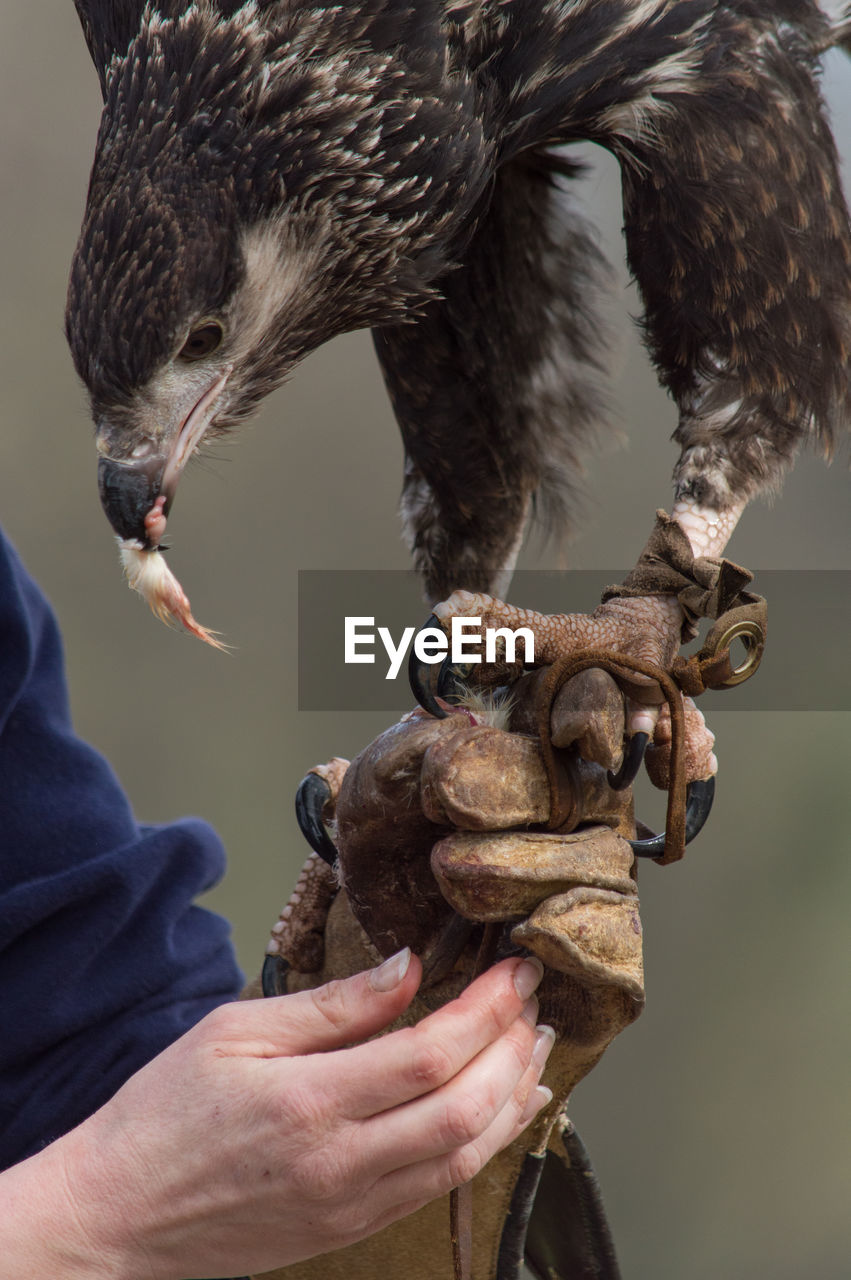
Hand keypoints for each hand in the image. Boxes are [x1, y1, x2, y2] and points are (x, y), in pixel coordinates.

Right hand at [0, 952, 551, 1279]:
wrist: (117, 1219)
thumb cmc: (163, 1114)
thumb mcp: (234, 1033)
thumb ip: (332, 1005)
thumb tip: (408, 967)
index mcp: (309, 1103)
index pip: (432, 1053)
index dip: (488, 1008)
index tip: (516, 969)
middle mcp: (342, 1163)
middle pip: (468, 1108)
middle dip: (515, 1047)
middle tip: (534, 999)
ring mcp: (351, 1206)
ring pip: (466, 1155)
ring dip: (514, 1098)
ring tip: (534, 1047)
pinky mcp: (350, 1229)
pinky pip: (438, 1188)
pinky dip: (482, 1144)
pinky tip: (500, 1110)